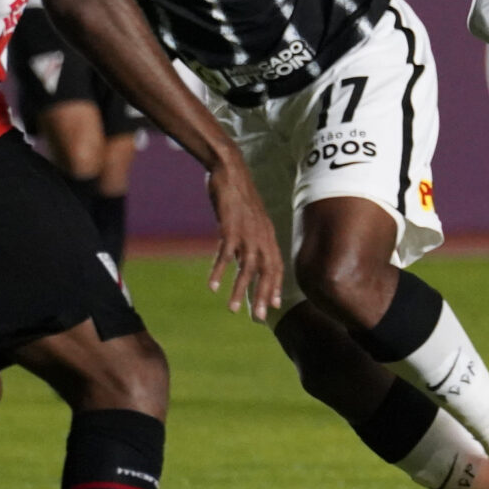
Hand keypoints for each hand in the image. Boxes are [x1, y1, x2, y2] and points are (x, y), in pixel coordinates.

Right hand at [204, 155, 283, 320]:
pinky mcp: (231, 227)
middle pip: (266, 271)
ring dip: (241, 290)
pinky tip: (213, 286)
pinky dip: (219, 271)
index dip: (275, 286)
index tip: (275, 306)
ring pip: (247, 267)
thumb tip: (241, 260)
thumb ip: (247, 240)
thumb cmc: (237, 195)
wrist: (230, 170)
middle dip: (264, 296)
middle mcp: (262, 236)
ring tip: (233, 309)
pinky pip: (225, 254)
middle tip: (261, 319)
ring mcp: (247, 232)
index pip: (276, 266)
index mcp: (267, 234)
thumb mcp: (247, 220)